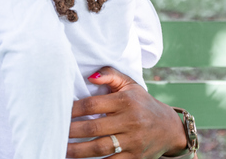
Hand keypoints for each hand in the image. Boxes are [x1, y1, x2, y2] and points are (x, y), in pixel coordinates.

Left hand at [67, 67, 187, 158]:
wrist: (170, 128)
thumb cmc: (142, 103)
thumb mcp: (129, 85)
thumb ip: (109, 76)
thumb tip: (90, 76)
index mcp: (126, 102)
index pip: (92, 104)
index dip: (73, 109)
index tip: (59, 111)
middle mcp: (130, 122)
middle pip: (94, 128)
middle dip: (72, 131)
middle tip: (55, 132)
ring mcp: (133, 142)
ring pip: (100, 148)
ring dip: (78, 151)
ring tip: (62, 149)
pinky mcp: (135, 158)